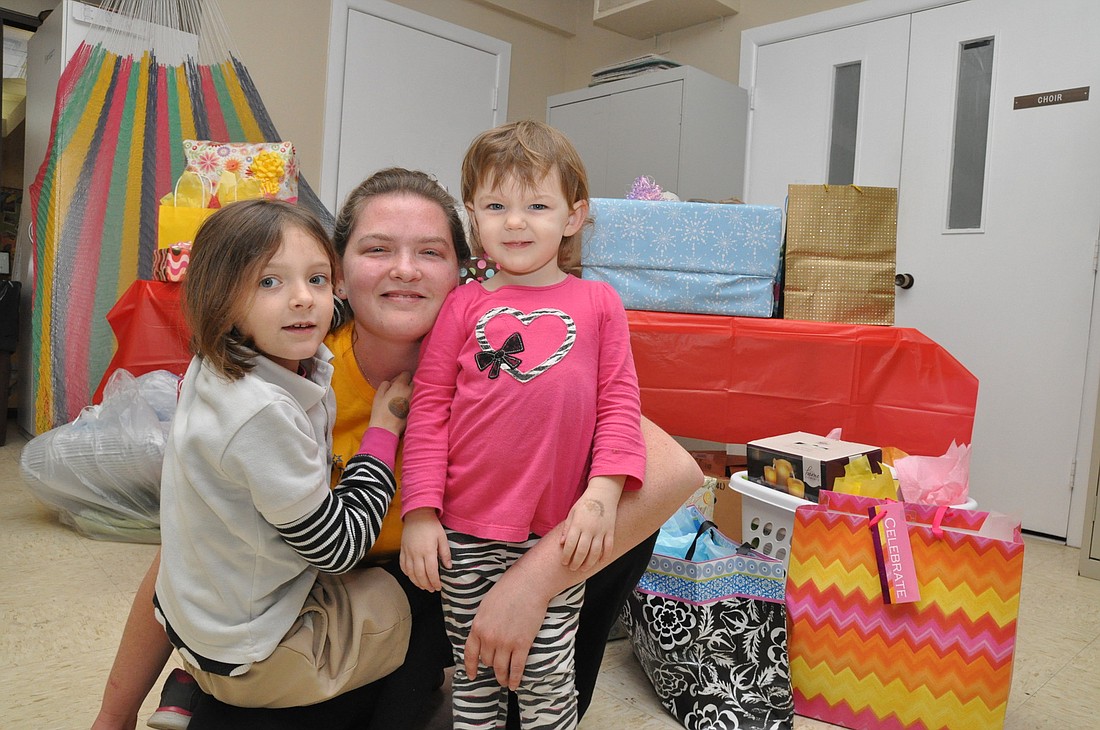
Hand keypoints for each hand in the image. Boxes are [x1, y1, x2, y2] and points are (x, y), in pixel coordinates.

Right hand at [368, 371, 412, 435]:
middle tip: (399, 391)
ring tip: (402, 399)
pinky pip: (417, 400)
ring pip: (416, 390)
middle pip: (413, 381)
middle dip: (408, 383)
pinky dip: (412, 400)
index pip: (406, 373)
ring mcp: (415, 400)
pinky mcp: (417, 408)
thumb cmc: (380, 411)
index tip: (396, 383)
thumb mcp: (378, 394)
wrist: (387, 428)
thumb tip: (391, 382)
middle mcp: (410, 391)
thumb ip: (386, 384)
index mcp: (400, 386)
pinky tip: (405, 406)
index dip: (400, 377)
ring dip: (411, 392)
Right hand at [399, 508, 449, 591]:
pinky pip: (402, 565)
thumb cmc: (431, 525)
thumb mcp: (442, 537)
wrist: (417, 514)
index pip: (431, 572)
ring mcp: (408, 552)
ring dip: (416, 582)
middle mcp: (416, 554)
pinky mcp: (402, 550)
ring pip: (410, 573)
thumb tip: (448, 567)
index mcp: (428, 551)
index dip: (435, 582)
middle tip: (431, 589)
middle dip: (426, 585)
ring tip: (423, 586)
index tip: (438, 587)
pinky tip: (412, 577)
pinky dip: (407, 574)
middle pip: (420, 575)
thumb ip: (445, 553)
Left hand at [464, 560, 553, 689]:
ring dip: (502, 677)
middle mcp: (489, 638)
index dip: (470, 667)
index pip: (470, 653)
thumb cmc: (509, 588)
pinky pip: (516, 668)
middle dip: (491, 666)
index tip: (471, 675)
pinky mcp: (522, 644)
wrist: (529, 583)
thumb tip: (483, 635)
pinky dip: (515, 679)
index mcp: (478, 626)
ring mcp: (505, 643)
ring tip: (504, 681)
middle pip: (487, 661)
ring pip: (500, 668)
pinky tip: (514, 684)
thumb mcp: (487, 605)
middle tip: (496, 669)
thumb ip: (483, 623)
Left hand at [560, 476, 621, 570]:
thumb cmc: (585, 503)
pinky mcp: (610, 531)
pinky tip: (599, 562)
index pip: (570, 544)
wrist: (604, 493)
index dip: (566, 556)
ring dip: (589, 563)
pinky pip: (608, 547)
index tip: (564, 562)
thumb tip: (561, 543)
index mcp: (578, 524)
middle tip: (572, 568)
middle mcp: (590, 528)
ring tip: (583, 568)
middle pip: (582, 551)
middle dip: (576, 562)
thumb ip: (567, 528)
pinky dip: (604, 557)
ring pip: (595, 552)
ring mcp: (601, 530)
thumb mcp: (572, 513)